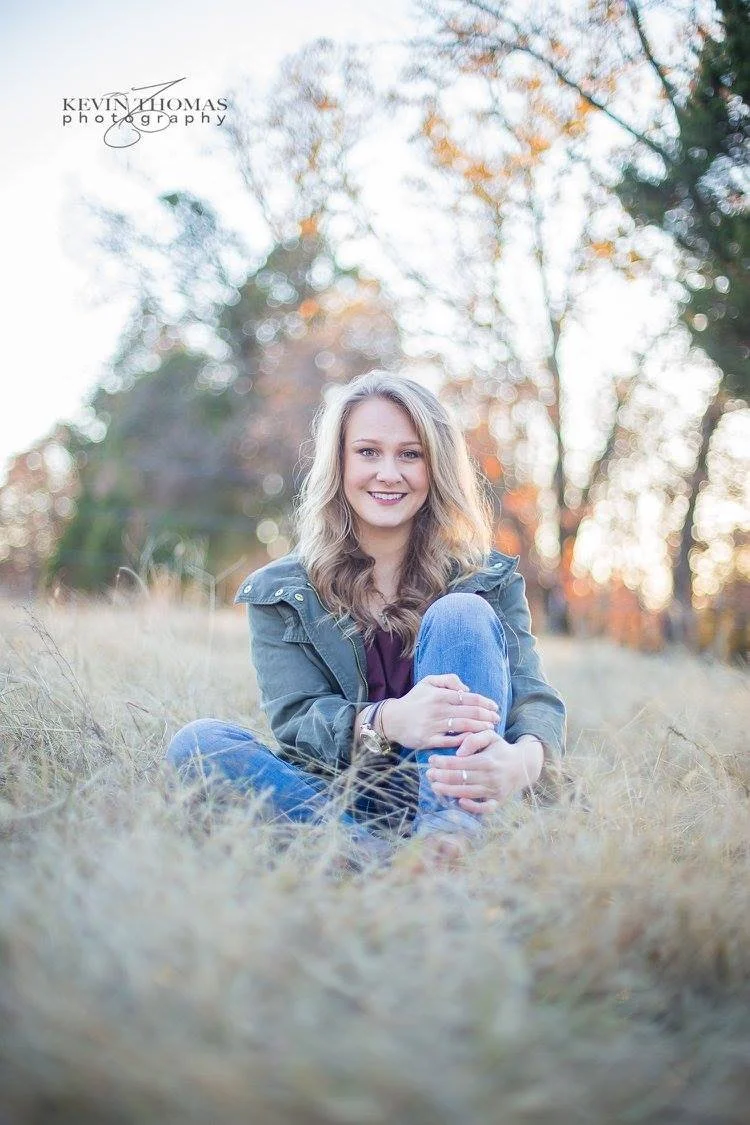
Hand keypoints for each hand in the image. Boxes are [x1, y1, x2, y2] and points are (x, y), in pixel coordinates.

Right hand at [381, 674, 499, 751]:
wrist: (392, 719)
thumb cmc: (413, 700)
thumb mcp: (428, 682)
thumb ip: (448, 680)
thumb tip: (467, 689)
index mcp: (440, 695)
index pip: (469, 698)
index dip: (485, 702)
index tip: (495, 707)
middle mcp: (438, 709)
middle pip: (469, 712)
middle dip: (487, 716)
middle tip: (497, 719)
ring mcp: (433, 725)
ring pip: (463, 726)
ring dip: (479, 728)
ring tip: (490, 729)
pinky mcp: (428, 740)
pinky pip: (450, 741)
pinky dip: (464, 740)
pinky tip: (474, 740)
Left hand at [426, 731, 543, 812]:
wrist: (523, 765)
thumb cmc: (501, 749)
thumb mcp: (490, 736)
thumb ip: (473, 739)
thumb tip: (458, 752)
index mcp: (488, 760)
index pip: (460, 763)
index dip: (443, 763)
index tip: (432, 760)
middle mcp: (491, 777)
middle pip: (461, 779)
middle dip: (441, 777)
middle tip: (429, 774)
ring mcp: (495, 791)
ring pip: (468, 793)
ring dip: (449, 791)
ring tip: (435, 786)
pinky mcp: (498, 801)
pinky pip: (485, 808)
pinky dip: (472, 807)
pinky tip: (459, 802)